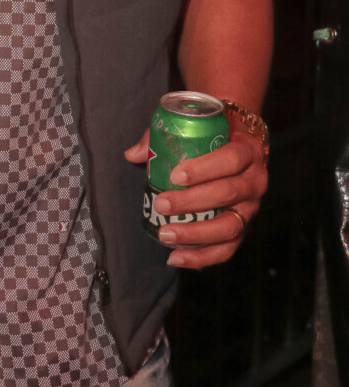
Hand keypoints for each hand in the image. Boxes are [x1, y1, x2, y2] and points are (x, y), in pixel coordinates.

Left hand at [125, 125, 267, 268]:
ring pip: (229, 227)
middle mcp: (254, 181)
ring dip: (195, 234)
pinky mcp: (244, 229)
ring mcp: (251, 208)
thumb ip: (166, 136)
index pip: (231, 160)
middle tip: (162, 203)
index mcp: (247, 150)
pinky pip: (226, 249)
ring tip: (165, 234)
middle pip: (228, 193)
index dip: (204, 169)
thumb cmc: (215, 137)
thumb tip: (132, 154)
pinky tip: (175, 258)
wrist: (242, 148)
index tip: (175, 175)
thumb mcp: (197, 128)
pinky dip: (201, 257)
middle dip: (192, 202)